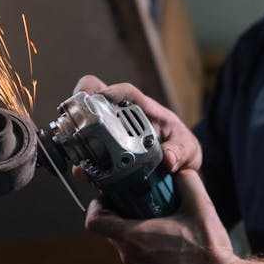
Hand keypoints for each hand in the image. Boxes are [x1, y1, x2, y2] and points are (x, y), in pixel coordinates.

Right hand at [73, 74, 201, 173]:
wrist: (179, 171)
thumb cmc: (181, 148)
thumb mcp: (187, 149)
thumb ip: (179, 151)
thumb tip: (168, 160)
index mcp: (144, 110)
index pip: (126, 93)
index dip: (112, 91)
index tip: (103, 95)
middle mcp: (122, 120)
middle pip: (95, 102)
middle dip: (81, 107)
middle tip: (75, 119)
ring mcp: (111, 139)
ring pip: (86, 130)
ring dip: (78, 139)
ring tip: (78, 151)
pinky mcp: (107, 159)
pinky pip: (91, 158)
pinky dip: (84, 164)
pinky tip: (82, 172)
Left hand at [84, 169, 237, 263]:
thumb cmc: (210, 254)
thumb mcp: (201, 208)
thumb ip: (187, 182)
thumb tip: (180, 171)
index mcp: (136, 237)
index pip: (94, 221)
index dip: (98, 206)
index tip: (110, 197)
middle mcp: (131, 258)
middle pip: (112, 232)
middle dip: (124, 216)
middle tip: (144, 206)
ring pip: (128, 249)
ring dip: (138, 236)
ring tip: (163, 227)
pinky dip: (148, 254)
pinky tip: (172, 249)